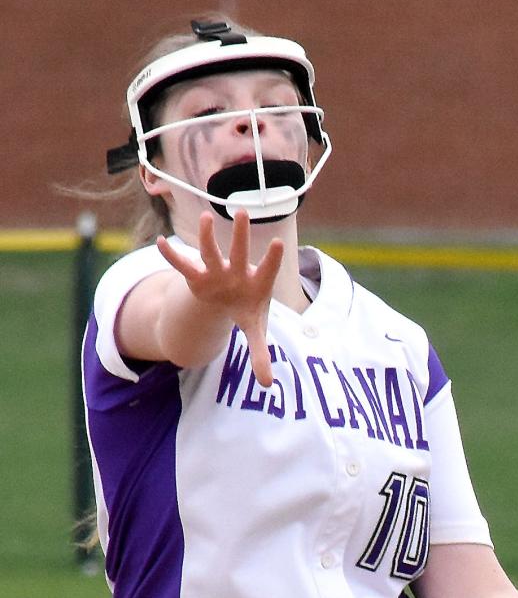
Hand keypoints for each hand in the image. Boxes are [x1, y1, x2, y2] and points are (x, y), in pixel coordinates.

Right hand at [157, 210, 283, 386]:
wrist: (230, 298)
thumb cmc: (246, 310)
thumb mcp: (255, 332)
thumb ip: (261, 356)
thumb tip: (268, 386)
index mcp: (256, 284)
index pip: (267, 270)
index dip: (271, 258)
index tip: (278, 243)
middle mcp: (236, 272)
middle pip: (239, 252)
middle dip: (240, 236)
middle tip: (243, 212)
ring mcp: (216, 271)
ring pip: (210, 251)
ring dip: (206, 237)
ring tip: (205, 218)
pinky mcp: (197, 276)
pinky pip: (182, 265)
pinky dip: (171, 256)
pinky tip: (160, 243)